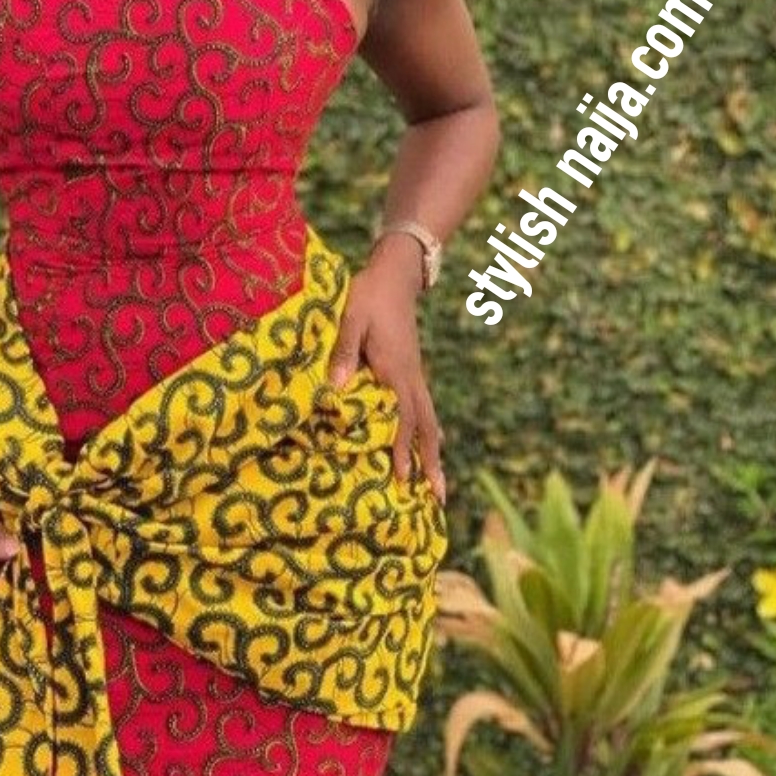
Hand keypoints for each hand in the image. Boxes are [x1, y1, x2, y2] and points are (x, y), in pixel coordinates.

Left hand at [326, 246, 446, 505]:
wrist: (395, 274)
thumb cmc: (368, 295)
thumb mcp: (351, 318)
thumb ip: (345, 351)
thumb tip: (336, 388)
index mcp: (396, 370)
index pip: (402, 418)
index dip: (402, 449)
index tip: (402, 479)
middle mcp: (411, 378)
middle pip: (425, 428)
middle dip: (430, 464)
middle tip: (438, 501)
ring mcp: (415, 376)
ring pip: (430, 421)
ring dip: (434, 455)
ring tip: (439, 488)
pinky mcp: (412, 371)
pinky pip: (425, 409)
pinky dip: (429, 433)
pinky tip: (431, 447)